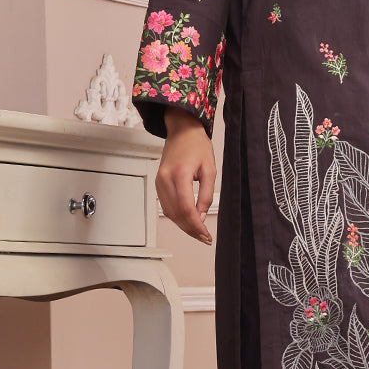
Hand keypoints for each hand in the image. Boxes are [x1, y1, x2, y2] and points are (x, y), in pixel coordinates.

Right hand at [156, 107, 215, 243]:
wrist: (182, 131)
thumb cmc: (197, 145)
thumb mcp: (210, 169)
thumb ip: (206, 194)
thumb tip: (200, 215)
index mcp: (179, 174)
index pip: (185, 208)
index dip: (196, 225)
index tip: (205, 234)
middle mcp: (165, 179)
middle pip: (176, 213)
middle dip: (190, 229)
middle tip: (204, 238)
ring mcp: (159, 182)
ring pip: (169, 213)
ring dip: (183, 225)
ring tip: (198, 233)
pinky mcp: (158, 183)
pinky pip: (166, 206)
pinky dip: (177, 216)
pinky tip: (188, 221)